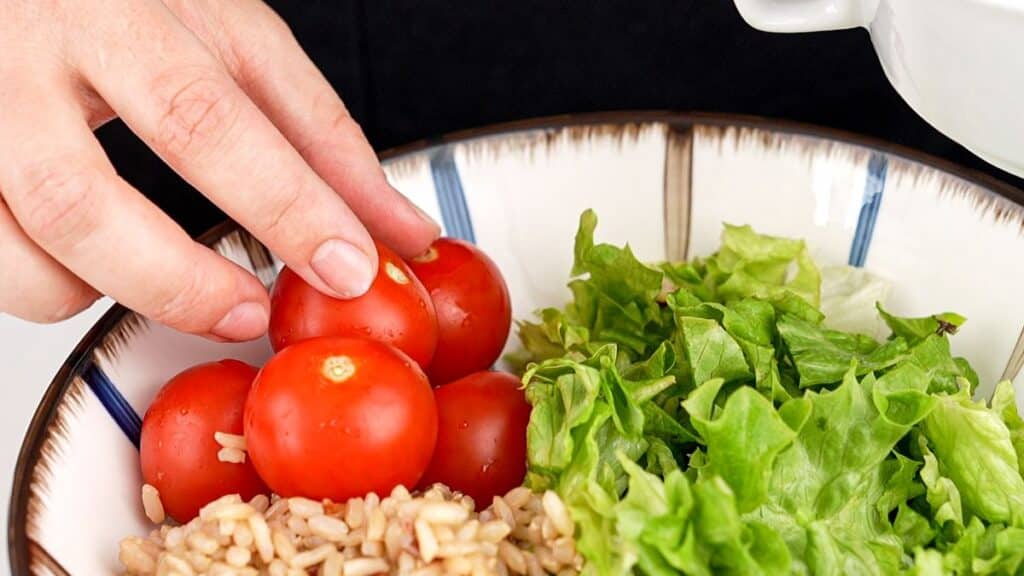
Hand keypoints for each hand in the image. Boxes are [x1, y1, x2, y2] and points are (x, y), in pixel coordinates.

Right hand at [0, 0, 439, 340]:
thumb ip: (319, 138)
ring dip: (105, 289)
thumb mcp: (236, 40)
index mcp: (120, 11)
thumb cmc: (130, 0)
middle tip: (249, 312)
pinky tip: (91, 260)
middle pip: (81, 199)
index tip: (350, 267)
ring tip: (165, 280)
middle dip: (180, 281)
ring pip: (18, 245)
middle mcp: (24, 55)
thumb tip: (402, 230)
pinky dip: (45, 284)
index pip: (208, 118)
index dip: (286, 205)